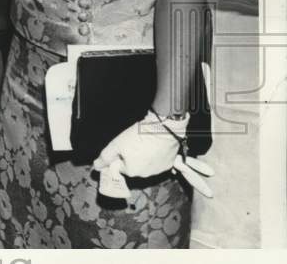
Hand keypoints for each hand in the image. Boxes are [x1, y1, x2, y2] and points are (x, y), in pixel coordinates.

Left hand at [93, 115, 214, 197]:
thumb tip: (96, 166)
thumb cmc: (138, 135)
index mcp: (133, 171)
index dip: (118, 156)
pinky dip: (192, 174)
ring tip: (167, 163)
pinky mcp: (172, 161)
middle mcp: (148, 174)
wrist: (163, 126)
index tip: (120, 147)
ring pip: (152, 166)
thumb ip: (105, 157)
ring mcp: (162, 169)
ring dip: (150, 161)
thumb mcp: (116, 144)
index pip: (120, 166)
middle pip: (136, 167)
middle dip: (133, 158)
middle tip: (133, 144)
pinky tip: (205, 175)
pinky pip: (181, 169)